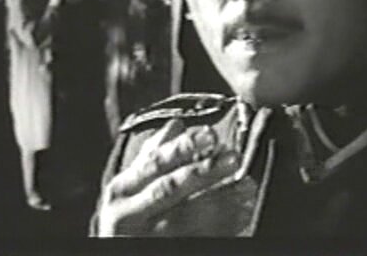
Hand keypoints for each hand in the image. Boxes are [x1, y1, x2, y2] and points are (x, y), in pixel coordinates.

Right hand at [96, 119, 255, 236]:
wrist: (121, 249)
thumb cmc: (128, 214)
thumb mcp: (131, 185)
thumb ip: (151, 156)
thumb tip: (176, 124)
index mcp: (121, 188)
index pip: (154, 163)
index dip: (182, 147)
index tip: (209, 134)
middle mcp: (129, 214)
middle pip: (170, 188)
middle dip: (204, 171)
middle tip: (233, 157)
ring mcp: (147, 236)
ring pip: (187, 217)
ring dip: (221, 200)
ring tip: (246, 185)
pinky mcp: (165, 250)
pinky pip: (198, 237)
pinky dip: (223, 226)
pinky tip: (242, 214)